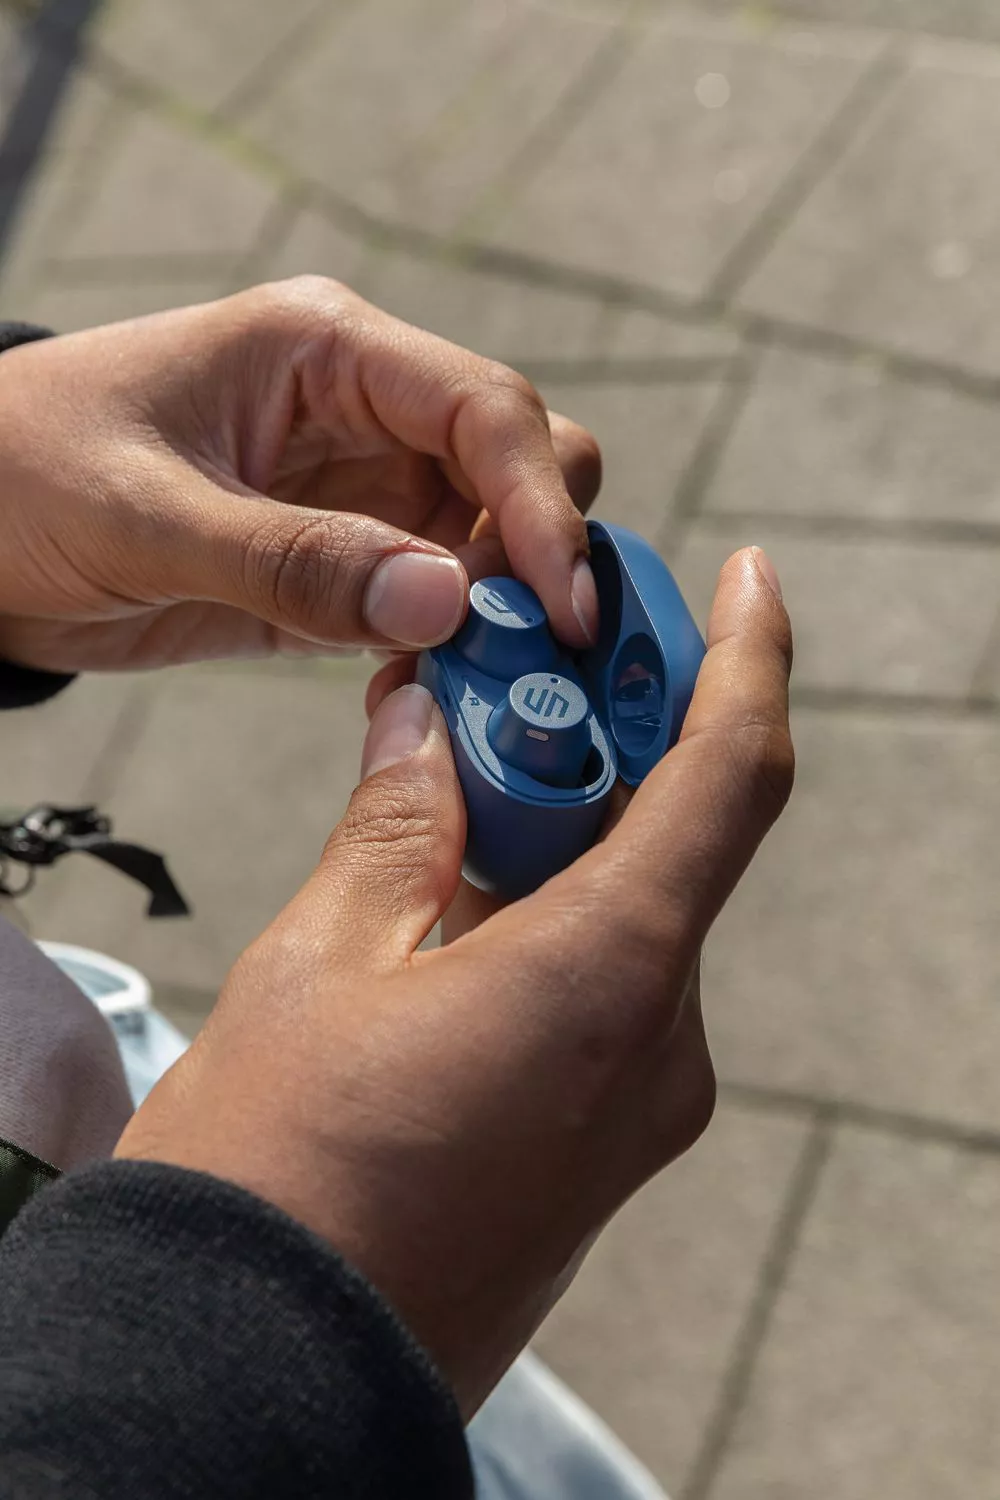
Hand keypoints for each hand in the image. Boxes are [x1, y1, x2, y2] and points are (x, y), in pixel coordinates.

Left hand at [0, 278, 599, 671]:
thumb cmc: (25, 474)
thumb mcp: (147, 516)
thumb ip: (295, 562)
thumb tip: (450, 604)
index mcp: (328, 348)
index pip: (486, 408)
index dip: (541, 505)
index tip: (562, 609)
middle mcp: (366, 410)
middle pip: (521, 460)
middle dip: (539, 550)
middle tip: (522, 652)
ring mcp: (361, 490)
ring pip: (491, 537)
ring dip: (503, 610)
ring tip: (478, 686)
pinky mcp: (343, 561)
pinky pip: (435, 599)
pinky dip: (454, 646)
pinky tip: (431, 690)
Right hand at [116, 547, 792, 1414]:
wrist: (258, 1374)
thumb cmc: (274, 1173)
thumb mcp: (320, 965)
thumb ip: (396, 827)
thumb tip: (424, 727)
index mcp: (607, 976)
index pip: (730, 777)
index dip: (751, 660)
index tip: (752, 582)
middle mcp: (658, 1046)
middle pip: (672, 840)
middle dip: (599, 745)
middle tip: (501, 683)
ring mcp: (640, 1111)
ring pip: (636, 917)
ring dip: (564, 836)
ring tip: (448, 789)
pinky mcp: (603, 1151)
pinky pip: (610, 995)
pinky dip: (558, 919)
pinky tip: (458, 903)